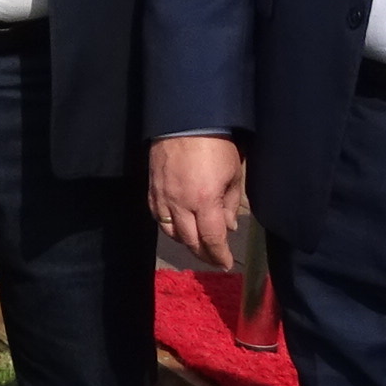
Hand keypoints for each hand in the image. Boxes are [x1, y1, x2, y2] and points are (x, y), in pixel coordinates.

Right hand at [150, 134, 247, 271]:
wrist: (186, 121)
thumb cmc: (217, 144)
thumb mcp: (233, 174)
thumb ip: (229, 204)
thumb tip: (228, 227)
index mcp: (205, 201)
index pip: (212, 239)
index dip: (219, 255)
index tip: (226, 264)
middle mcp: (181, 204)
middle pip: (190, 241)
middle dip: (204, 253)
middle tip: (214, 258)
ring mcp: (163, 197)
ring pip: (172, 232)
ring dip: (186, 241)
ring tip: (197, 243)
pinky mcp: (152, 189)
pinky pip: (158, 216)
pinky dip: (169, 226)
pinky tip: (178, 226)